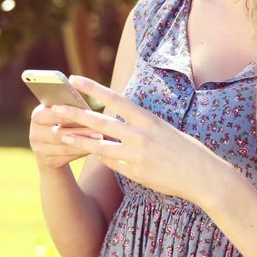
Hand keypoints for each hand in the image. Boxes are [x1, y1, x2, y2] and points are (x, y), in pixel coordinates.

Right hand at [28, 103, 105, 170]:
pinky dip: (82, 153)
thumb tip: (87, 109)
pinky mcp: (48, 162)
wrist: (50, 145)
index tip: (85, 113)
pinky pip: (68, 158)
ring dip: (83, 144)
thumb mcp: (60, 113)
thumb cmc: (62, 122)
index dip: (66, 115)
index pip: (49, 114)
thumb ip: (69, 109)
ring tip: (100, 140)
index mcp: (37, 116)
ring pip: (65, 148)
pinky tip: (95, 149)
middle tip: (99, 131)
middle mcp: (34, 134)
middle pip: (58, 134)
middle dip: (80, 132)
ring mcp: (40, 150)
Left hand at [50, 75, 233, 203]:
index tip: (74, 80)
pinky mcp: (134, 172)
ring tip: (57, 134)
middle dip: (74, 115)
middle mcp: (140, 134)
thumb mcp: (162, 129)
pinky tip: (88, 152)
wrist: (202, 175)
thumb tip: (117, 122)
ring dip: (76, 139)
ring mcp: (136, 155)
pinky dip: (100, 157)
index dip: (92, 89)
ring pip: (98, 145)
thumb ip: (139, 125)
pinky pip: (110, 163)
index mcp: (147, 119)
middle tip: (53, 108)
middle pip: (99, 122)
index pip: (114, 99)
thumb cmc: (185, 149)